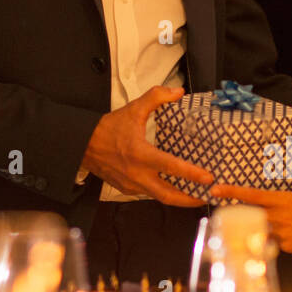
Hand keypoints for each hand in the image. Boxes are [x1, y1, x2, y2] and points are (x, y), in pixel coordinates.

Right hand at [81, 86, 212, 207]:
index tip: (208, 178)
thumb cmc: (108, 128)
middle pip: (168, 195)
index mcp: (140, 154)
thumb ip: (156, 97)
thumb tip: (178, 92)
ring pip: (160, 197)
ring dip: (179, 199)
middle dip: (190, 199)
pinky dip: (164, 194)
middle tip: (209, 196)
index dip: (191, 174)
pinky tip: (176, 189)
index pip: (170, 167)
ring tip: (197, 196)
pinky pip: (149, 194)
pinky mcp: (126, 190)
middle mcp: (136, 174)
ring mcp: (131, 185)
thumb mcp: (133, 109)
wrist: (82, 145)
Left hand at [208, 175, 291, 259]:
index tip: (216, 190)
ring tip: (261, 230)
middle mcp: (278, 215)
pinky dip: (274, 241)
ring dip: (257, 230)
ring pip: (259, 230)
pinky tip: (283, 241)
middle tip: (230, 214)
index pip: (252, 195)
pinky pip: (272, 243)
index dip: (232, 192)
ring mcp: (280, 232)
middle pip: (250, 214)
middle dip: (240, 214)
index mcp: (284, 200)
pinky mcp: (285, 247)